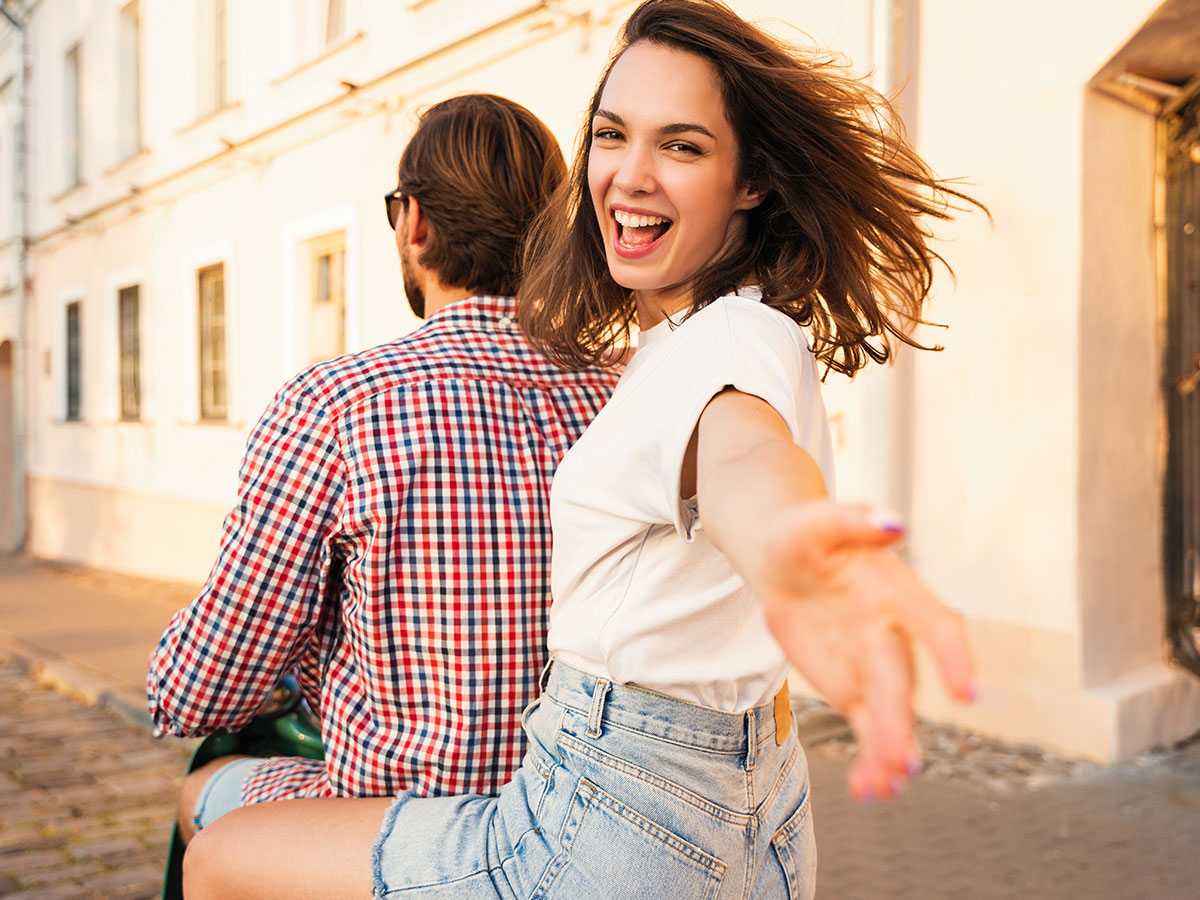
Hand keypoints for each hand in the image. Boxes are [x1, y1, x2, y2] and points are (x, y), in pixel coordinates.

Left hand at [755, 501, 974, 801]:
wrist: (783, 561)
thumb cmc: (804, 534)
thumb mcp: (816, 521)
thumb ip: (854, 521)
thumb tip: (894, 522)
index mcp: (893, 590)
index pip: (933, 622)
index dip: (953, 654)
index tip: (966, 691)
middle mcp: (892, 631)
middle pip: (902, 680)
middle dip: (901, 722)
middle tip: (902, 765)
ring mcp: (873, 662)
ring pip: (889, 712)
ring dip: (889, 750)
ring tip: (885, 788)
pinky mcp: (852, 685)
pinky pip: (866, 725)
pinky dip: (870, 757)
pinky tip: (870, 790)